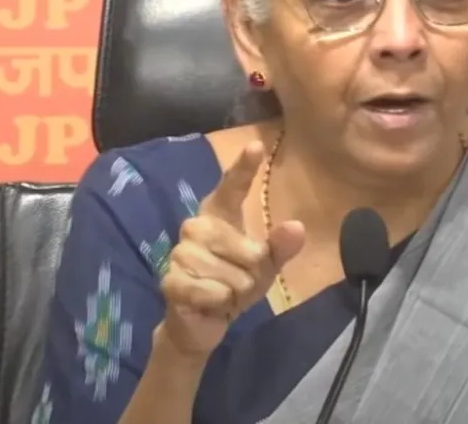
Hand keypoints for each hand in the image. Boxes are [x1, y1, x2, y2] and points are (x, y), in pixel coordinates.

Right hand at [158, 140, 305, 357]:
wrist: (202, 322)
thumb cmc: (234, 284)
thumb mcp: (264, 268)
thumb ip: (279, 248)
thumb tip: (296, 227)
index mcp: (219, 215)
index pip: (232, 187)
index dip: (243, 167)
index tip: (257, 146)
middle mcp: (196, 226)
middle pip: (245, 249)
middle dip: (251, 273)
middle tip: (238, 282)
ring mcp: (180, 252)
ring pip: (232, 274)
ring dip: (235, 292)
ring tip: (222, 293)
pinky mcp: (170, 279)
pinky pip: (213, 291)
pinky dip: (220, 303)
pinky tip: (210, 303)